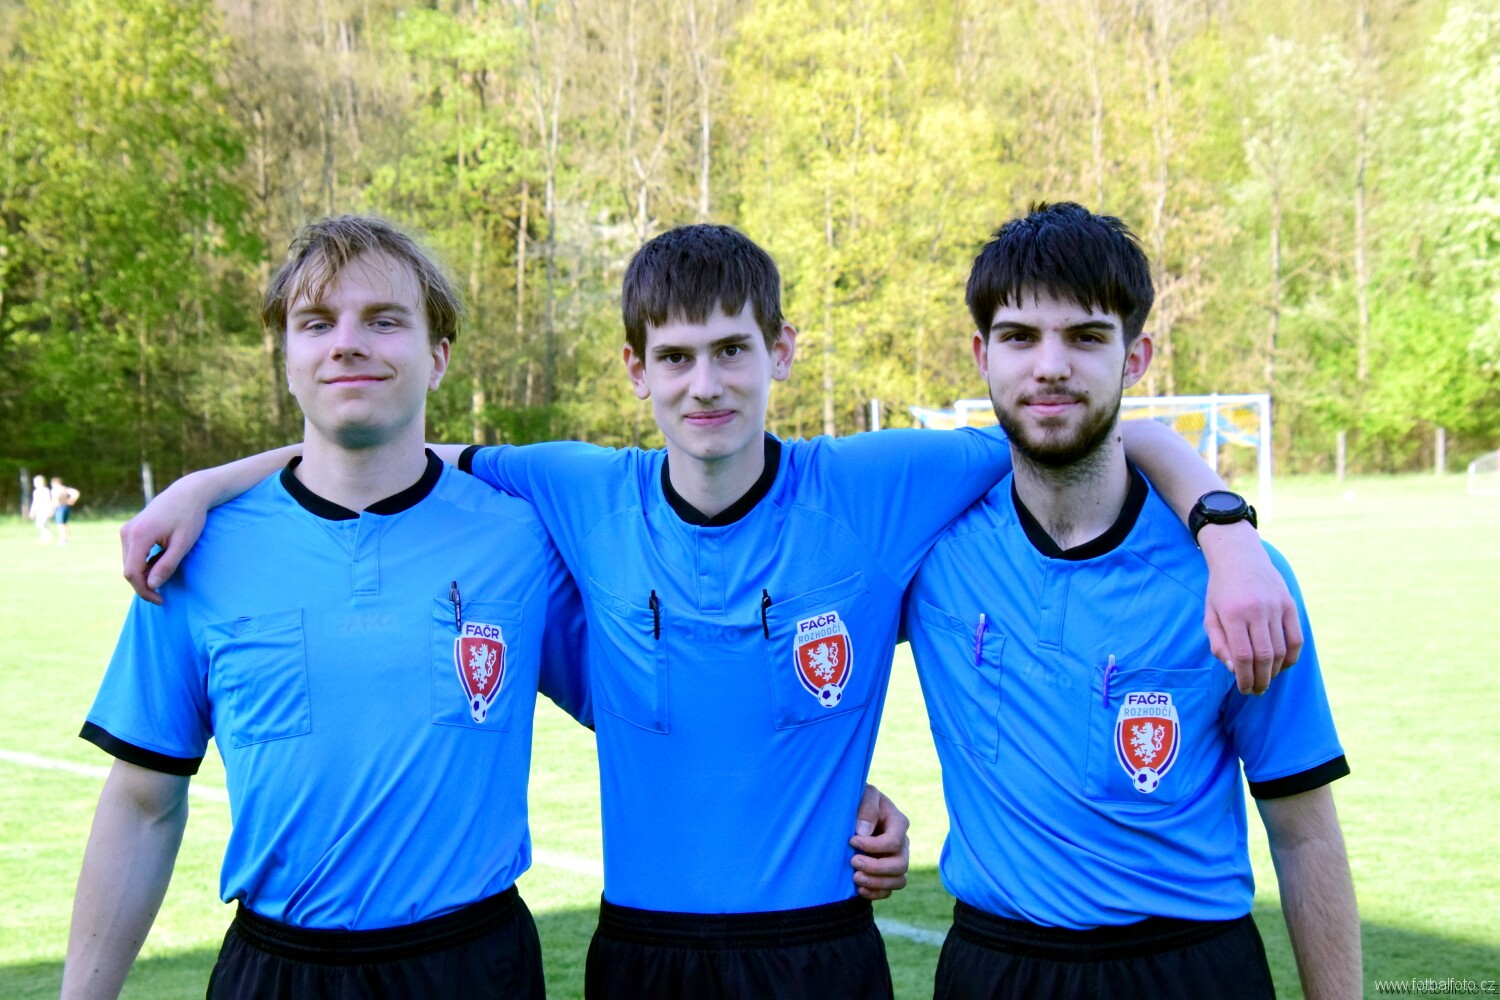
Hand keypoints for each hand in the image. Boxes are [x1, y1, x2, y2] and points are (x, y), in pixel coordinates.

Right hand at [119, 477, 209, 604]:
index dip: (144, 591)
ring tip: (168, 569)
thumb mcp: (183, 544)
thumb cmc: (190, 517)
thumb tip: (151, 586)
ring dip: (145, 573)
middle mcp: (127, 532)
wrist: (188, 492)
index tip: (160, 600)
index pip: (132, 573)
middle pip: (129, 569)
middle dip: (145, 585)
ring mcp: (127, 530)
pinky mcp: (130, 529)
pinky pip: (133, 553)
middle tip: (163, 595)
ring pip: (130, 562)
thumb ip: (167, 566)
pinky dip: (144, 562)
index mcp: (139, 536)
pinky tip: (161, 559)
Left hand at [849, 783, 909, 899]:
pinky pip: (890, 891)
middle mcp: (902, 844)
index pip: (894, 841)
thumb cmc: (860, 800)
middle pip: (900, 864)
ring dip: (877, 883)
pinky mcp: (888, 874)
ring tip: (855, 878)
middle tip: (853, 861)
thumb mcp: (865, 794)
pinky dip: (876, 893)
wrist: (854, 812)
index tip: (851, 840)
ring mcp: (897, 860)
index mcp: (899, 823)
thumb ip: (867, 808)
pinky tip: (859, 889)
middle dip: (876, 867)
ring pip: (899, 881)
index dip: (873, 845)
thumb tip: (863, 832)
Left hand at [1199, 521, 1302, 694]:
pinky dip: (1291, 656)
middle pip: (1264, 656)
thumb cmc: (1221, 590)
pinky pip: (1296, 638)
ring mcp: (1276, 606)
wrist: (1239, 557)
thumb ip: (1218, 644)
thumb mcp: (1210, 614)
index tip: (1244, 689)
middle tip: (1257, 690)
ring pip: (1281, 650)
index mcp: (1233, 614)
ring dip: (1275, 671)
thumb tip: (1235, 669)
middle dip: (1261, 679)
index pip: (1242, 656)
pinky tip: (1283, 665)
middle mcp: (1256, 610)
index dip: (1245, 678)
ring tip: (1267, 679)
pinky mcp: (1290, 604)